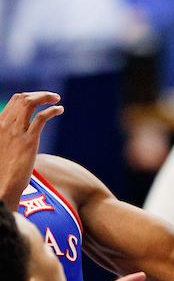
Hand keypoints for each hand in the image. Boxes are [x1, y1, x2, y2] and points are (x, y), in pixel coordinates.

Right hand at [0, 92, 63, 209]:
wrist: (2, 186)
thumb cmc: (2, 169)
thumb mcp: (2, 145)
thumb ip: (8, 133)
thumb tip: (20, 127)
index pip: (15, 101)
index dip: (30, 96)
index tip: (40, 100)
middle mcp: (5, 125)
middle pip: (23, 98)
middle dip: (39, 94)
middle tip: (51, 97)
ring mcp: (16, 132)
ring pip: (30, 103)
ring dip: (45, 97)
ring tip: (56, 99)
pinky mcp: (29, 141)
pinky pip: (42, 117)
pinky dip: (52, 110)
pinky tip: (59, 110)